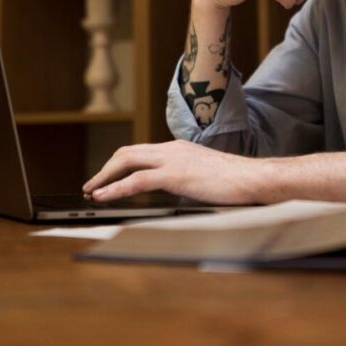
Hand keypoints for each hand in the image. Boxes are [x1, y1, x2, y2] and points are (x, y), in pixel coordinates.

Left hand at [82, 140, 262, 204]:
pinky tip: (103, 196)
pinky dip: (115, 188)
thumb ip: (186, 179)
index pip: (141, 152)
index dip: (120, 164)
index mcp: (179, 148)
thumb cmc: (236, 181)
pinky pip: (135, 180)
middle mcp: (172, 149)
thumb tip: (175, 192)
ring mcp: (172, 159)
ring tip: (92, 190)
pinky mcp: (174, 175)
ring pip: (126, 161)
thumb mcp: (204, 176)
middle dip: (106, 168)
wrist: (252, 178)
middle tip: (92, 184)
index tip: (109, 177)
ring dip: (104, 176)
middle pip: (128, 152)